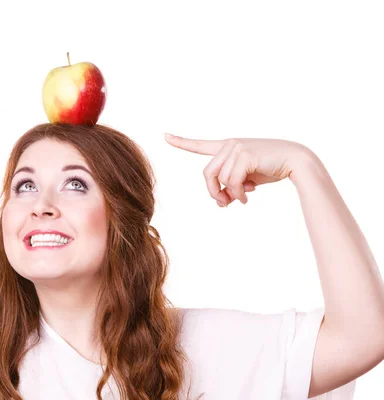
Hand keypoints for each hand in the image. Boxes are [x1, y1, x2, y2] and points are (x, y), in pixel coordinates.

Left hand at [164, 134, 311, 206]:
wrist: (296, 161)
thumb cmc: (271, 169)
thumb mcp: (246, 179)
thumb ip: (230, 186)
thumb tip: (221, 201)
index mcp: (227, 147)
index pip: (201, 145)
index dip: (182, 142)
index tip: (165, 136)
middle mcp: (230, 144)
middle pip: (208, 174)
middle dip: (214, 192)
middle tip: (224, 204)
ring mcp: (237, 147)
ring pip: (220, 180)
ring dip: (230, 195)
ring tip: (243, 198)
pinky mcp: (245, 154)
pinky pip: (232, 182)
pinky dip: (238, 194)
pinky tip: (249, 197)